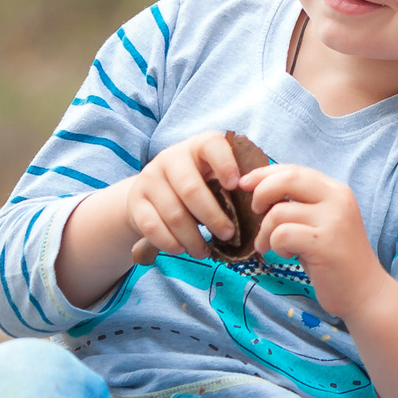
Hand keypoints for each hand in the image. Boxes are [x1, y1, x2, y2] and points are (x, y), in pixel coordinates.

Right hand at [122, 131, 252, 259]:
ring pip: (173, 213)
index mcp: (198, 147)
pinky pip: (152, 227)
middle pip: (191, 189)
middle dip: (213, 217)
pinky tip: (182, 249)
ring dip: (192, 238)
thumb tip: (261, 208)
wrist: (151, 193)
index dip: (225, 164)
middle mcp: (170, 158)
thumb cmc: (197, 185)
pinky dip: (170, 242)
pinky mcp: (136, 201)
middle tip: (228, 235)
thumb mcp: (214, 178)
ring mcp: (150, 178)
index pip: (212, 146)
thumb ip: (232, 186)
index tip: (235, 185)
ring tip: (205, 252)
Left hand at [243, 163, 394, 321]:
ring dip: (265, 231)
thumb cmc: (334, 259)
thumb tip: (258, 188)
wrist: (365, 293)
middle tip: (255, 212)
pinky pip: (282, 234)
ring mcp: (333, 220)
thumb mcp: (320, 222)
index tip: (245, 183)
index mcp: (336, 190)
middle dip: (261, 193)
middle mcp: (337, 199)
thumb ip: (299, 204)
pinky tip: (288, 255)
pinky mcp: (324, 243)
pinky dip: (276, 246)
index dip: (265, 174)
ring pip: (279, 212)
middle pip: (287, 179)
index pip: (294, 170)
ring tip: (270, 246)